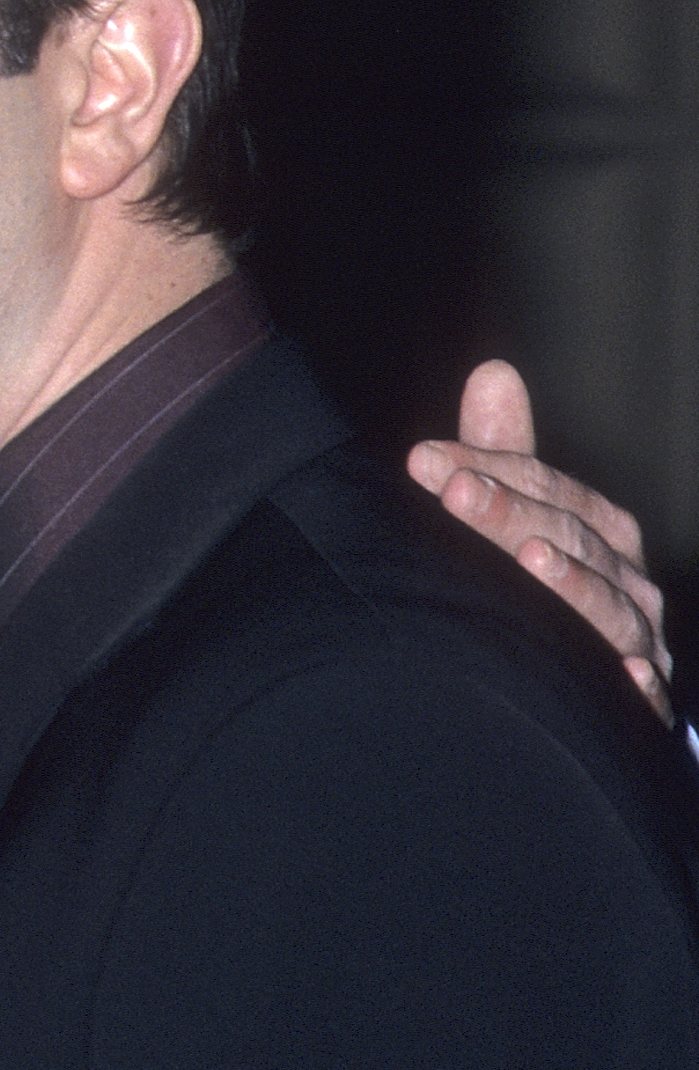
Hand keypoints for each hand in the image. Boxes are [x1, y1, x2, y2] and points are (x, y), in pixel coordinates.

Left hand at [408, 360, 672, 721]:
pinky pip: (645, 689)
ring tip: (530, 560)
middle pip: (570, 537)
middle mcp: (625, 578)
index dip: (490, 468)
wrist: (592, 679)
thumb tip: (492, 372)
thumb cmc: (546, 585)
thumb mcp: (523, 515)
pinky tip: (620, 671)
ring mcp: (636, 636)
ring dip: (573, 584)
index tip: (423, 460)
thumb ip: (504, 454)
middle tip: (453, 493)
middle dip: (510, 514)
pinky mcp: (639, 697)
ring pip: (607, 605)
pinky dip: (636, 680)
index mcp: (600, 530)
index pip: (546, 488)